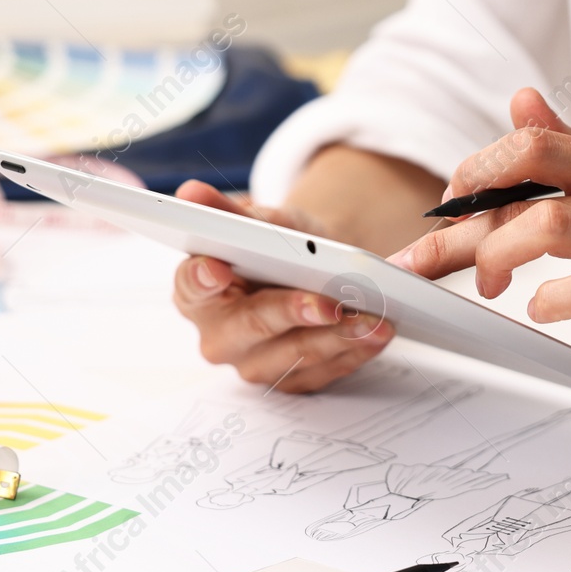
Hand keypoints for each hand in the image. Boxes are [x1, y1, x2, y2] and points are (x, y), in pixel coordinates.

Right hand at [171, 180, 394, 391]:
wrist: (313, 271)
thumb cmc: (276, 246)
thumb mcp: (260, 221)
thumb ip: (228, 213)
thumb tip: (192, 191)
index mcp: (198, 292)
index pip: (193, 286)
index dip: (203, 278)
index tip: (219, 268)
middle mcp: (220, 336)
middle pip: (252, 326)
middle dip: (292, 313)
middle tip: (329, 303)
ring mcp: (255, 363)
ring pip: (296, 355)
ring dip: (339, 337)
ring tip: (375, 318)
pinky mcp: (292, 380)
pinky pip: (325, 371)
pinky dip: (355, 352)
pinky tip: (378, 334)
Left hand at [389, 90, 570, 404]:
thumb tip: (520, 99)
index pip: (530, 142)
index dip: (475, 171)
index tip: (449, 209)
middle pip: (525, 175)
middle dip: (461, 219)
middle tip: (433, 257)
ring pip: (544, 226)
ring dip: (495, 257)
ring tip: (487, 287)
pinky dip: (545, 303)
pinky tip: (541, 310)